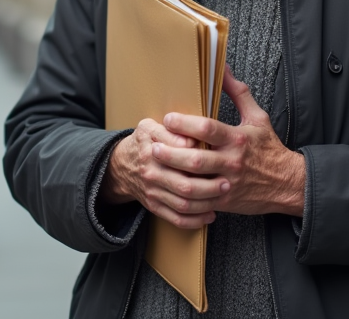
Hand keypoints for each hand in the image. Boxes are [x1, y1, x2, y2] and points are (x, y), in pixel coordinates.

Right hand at [101, 116, 227, 229]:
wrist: (122, 165)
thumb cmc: (145, 142)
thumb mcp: (151, 127)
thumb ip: (171, 130)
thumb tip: (192, 140)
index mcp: (152, 147)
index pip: (179, 152)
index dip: (199, 155)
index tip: (217, 155)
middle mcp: (152, 172)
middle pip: (185, 184)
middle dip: (210, 186)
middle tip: (227, 182)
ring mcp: (153, 191)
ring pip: (183, 204)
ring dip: (206, 203)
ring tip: (222, 196)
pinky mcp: (154, 206)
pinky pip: (176, 219)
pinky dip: (195, 220)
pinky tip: (209, 215)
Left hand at [156, 66, 304, 217]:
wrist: (288, 183)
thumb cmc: (269, 148)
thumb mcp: (257, 117)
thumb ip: (238, 92)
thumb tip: (222, 67)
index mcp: (238, 139)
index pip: (208, 129)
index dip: (185, 124)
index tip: (168, 118)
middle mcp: (232, 161)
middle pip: (197, 159)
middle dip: (172, 153)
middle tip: (154, 146)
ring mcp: (228, 183)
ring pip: (195, 183)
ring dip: (172, 174)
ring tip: (155, 164)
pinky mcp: (225, 201)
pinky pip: (200, 201)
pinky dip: (183, 196)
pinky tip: (168, 188)